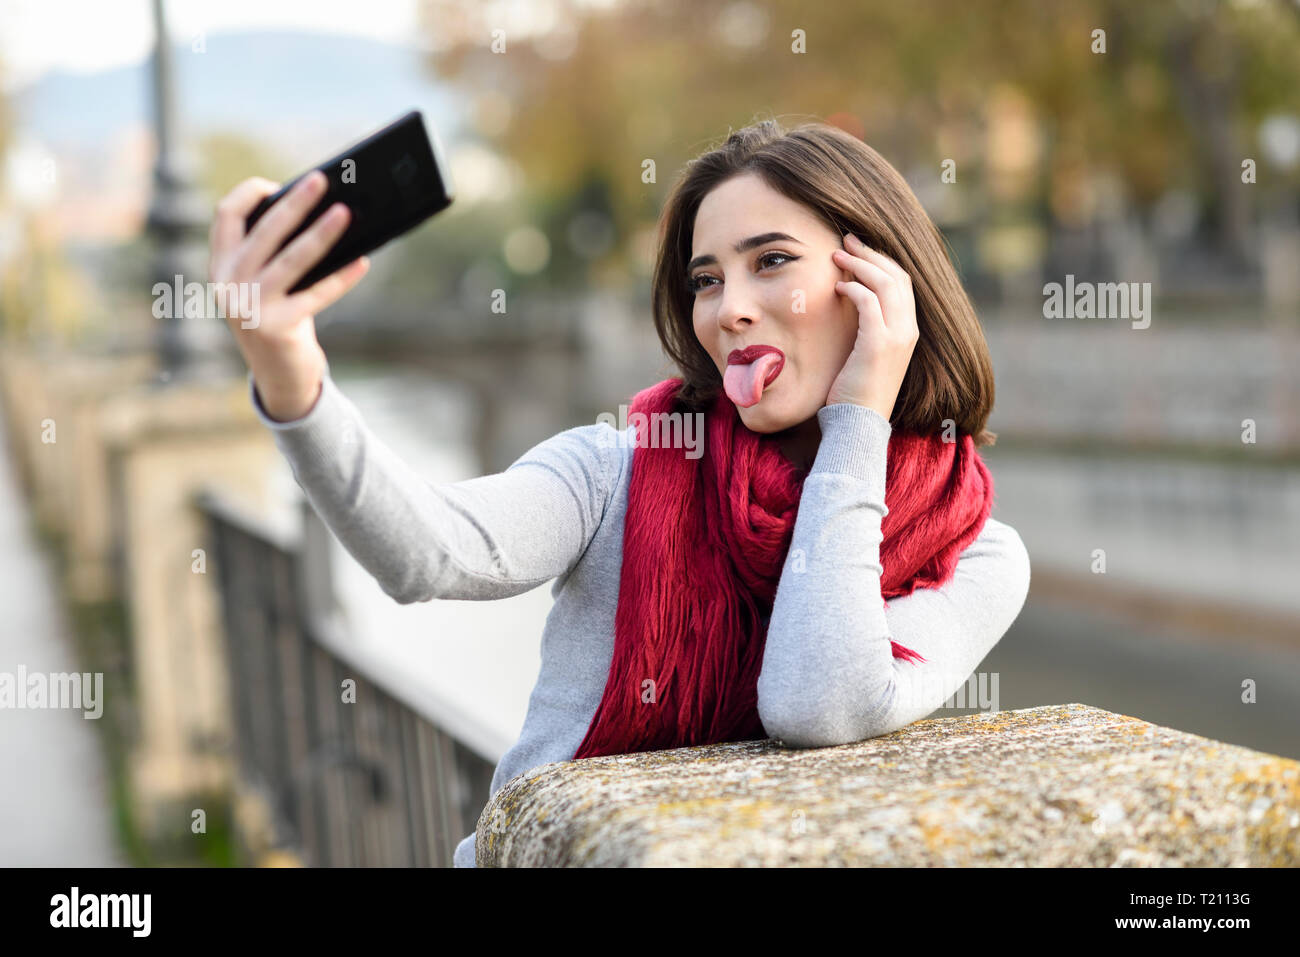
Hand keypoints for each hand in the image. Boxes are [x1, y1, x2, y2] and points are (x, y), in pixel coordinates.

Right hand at [208, 172, 370, 419]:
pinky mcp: (278, 329)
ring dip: (323, 233)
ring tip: (345, 212)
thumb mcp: (264, 284)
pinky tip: (362, 261)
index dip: (252, 194)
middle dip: (296, 202)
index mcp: (220, 267)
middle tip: (322, 181)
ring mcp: (251, 308)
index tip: (279, 184)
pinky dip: (343, 276)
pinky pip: (318, 294)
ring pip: (292, 259)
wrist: (279, 377)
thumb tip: (322, 211)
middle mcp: (228, 285)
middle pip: (265, 231)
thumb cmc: (279, 318)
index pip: (226, 215)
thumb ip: (275, 253)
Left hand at [826, 233, 919, 420]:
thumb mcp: (866, 354)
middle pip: (896, 276)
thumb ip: (866, 328)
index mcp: (908, 331)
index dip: (881, 261)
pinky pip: (869, 302)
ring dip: (860, 264)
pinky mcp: (879, 344)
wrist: (859, 424)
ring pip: (885, 283)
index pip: (902, 283)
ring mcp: (897, 337)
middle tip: (846, 240)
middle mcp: (908, 330)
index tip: (858, 250)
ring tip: (837, 255)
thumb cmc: (856, 392)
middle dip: (870, 253)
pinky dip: (854, 288)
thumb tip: (848, 304)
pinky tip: (837, 287)